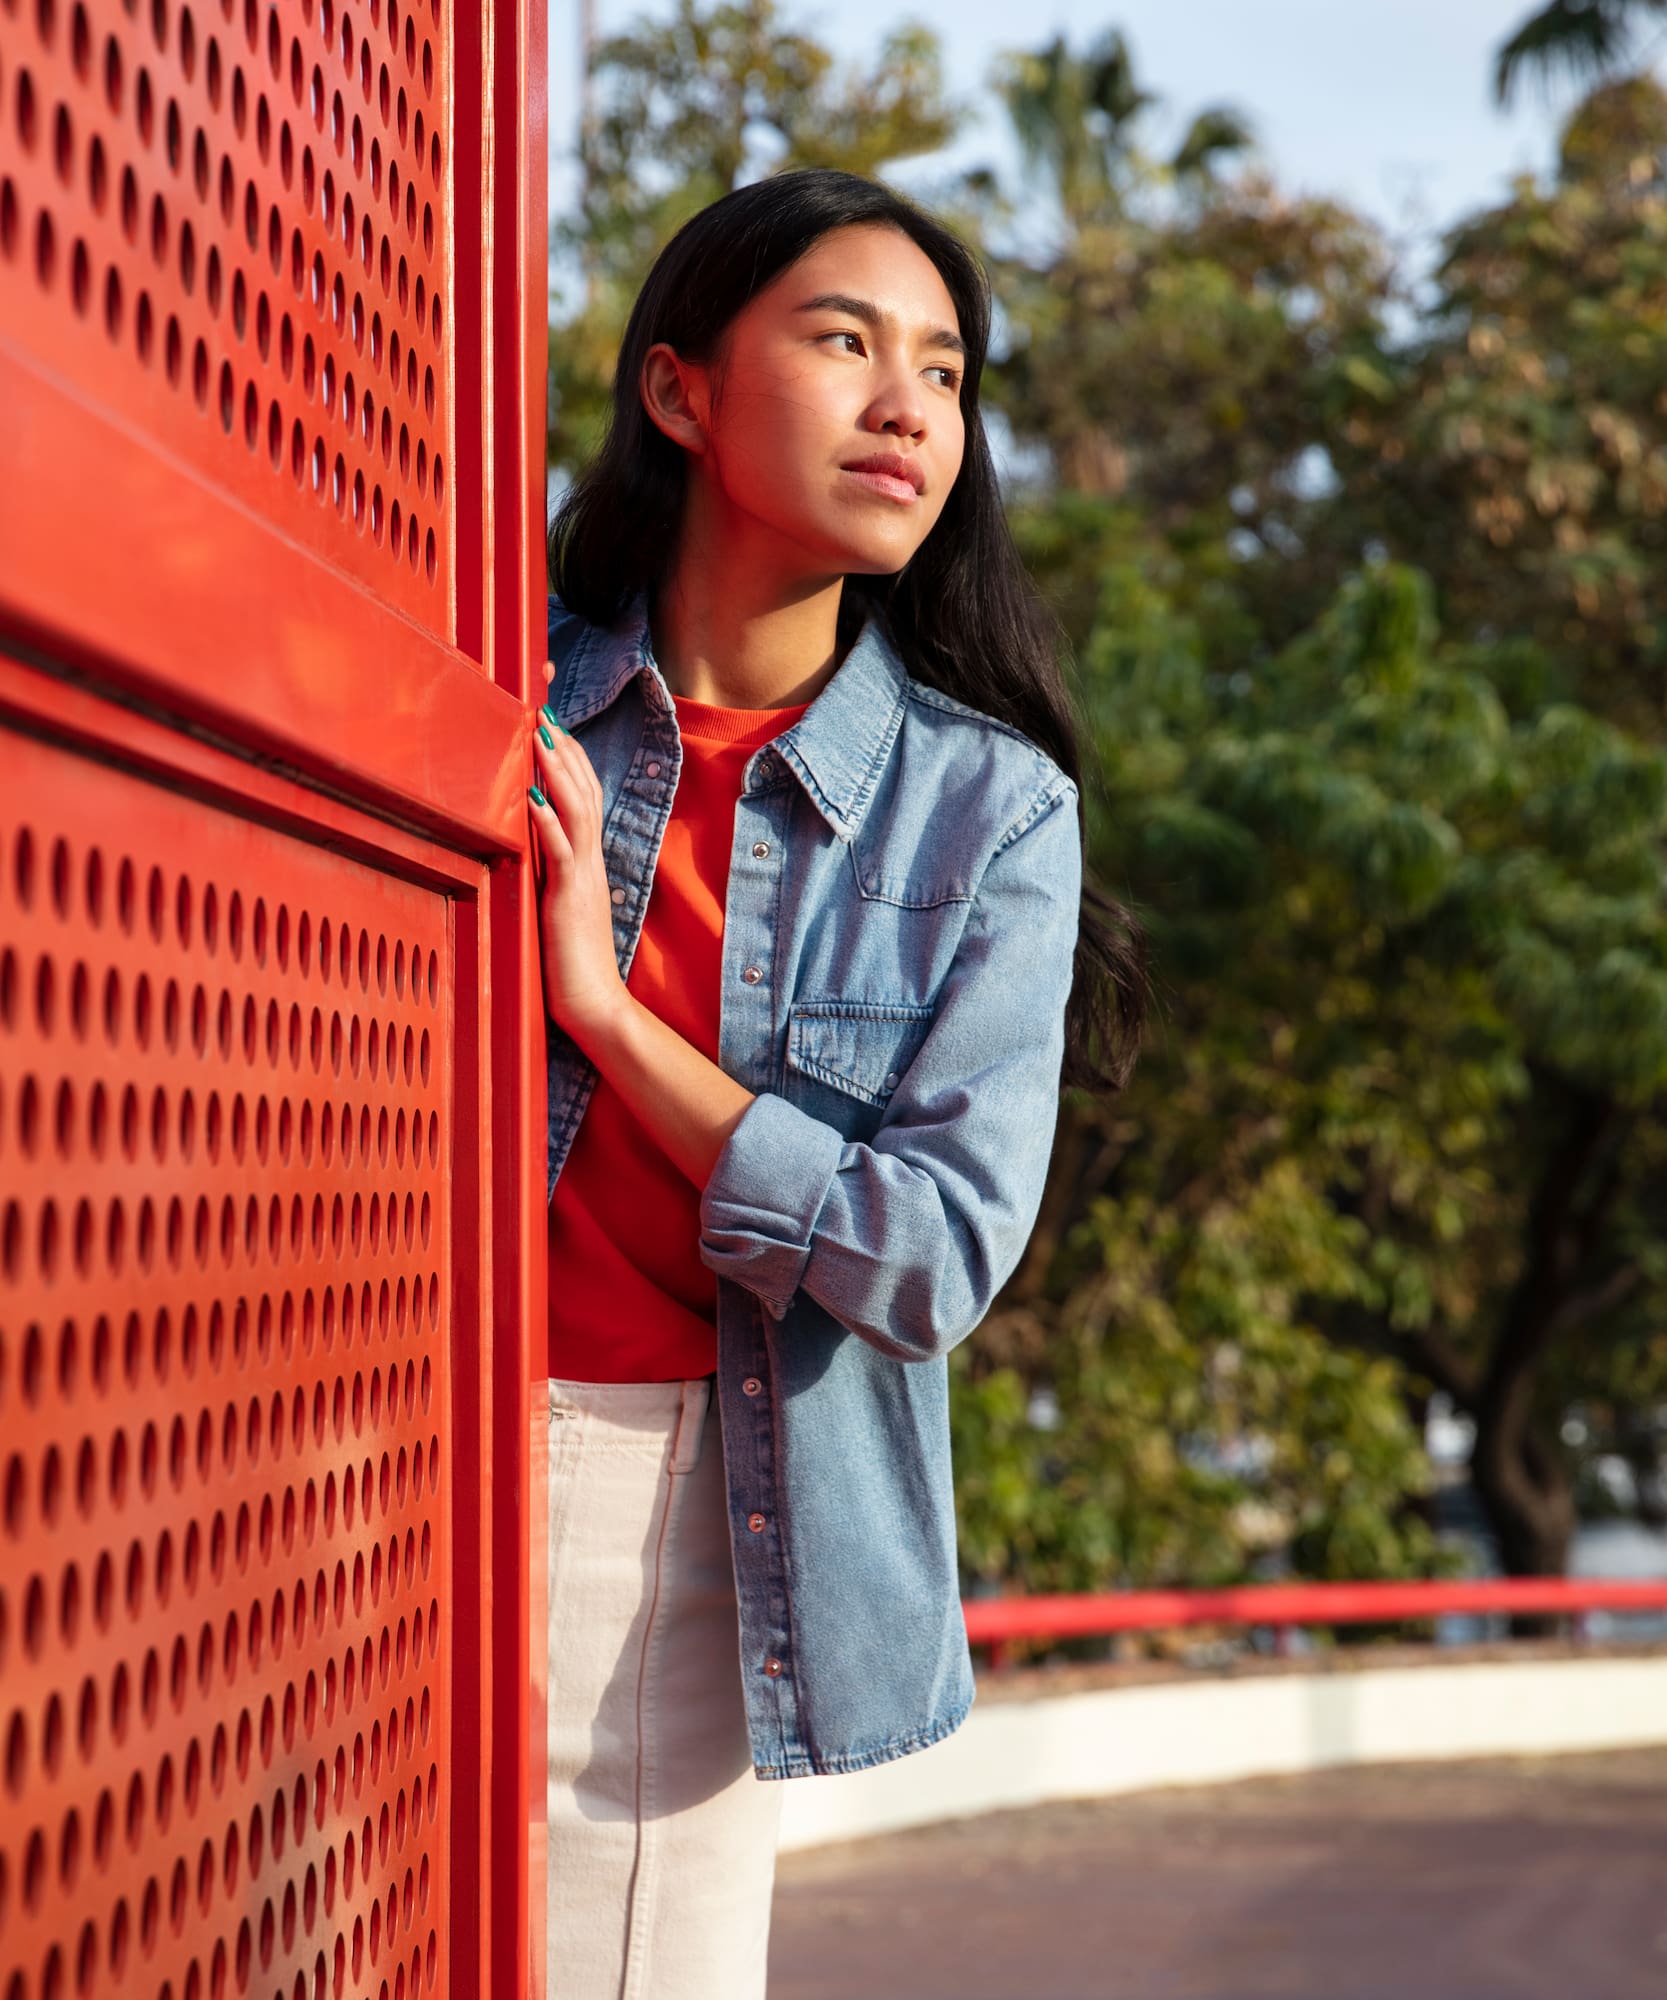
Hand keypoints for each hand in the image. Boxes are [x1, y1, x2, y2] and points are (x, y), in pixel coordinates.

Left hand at [528, 670, 628, 1048]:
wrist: (596, 1006)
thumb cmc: (572, 965)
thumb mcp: (557, 908)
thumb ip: (549, 875)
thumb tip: (530, 844)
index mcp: (587, 862)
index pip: (584, 796)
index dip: (570, 757)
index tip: (550, 722)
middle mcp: (590, 862)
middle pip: (584, 790)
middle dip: (563, 747)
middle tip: (543, 708)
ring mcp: (583, 879)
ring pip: (576, 811)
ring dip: (557, 771)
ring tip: (541, 735)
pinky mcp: (570, 901)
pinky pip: (562, 853)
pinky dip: (548, 821)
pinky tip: (533, 796)